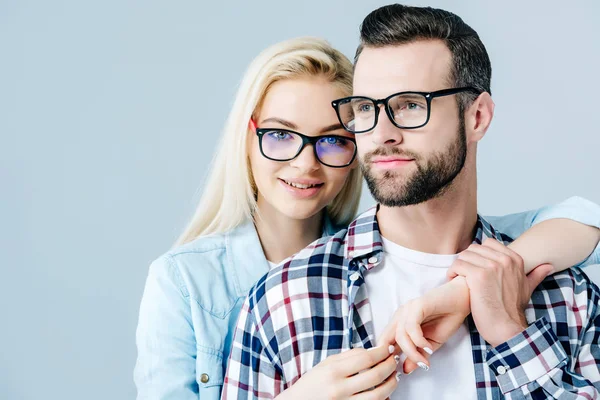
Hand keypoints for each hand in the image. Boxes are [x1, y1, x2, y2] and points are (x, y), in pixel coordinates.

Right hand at [279, 345, 399, 399]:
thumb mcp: (326, 364)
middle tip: (394, 360)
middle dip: (390, 366)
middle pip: (375, 376)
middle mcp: (340, 389)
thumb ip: (349, 356)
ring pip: (378, 395)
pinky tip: (385, 392)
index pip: (365, 358)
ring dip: (391, 384)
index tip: (387, 348)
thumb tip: (372, 351)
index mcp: (333, 371)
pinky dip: (383, 399)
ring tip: (394, 376)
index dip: (381, 352)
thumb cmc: (312, 383)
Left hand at [378, 276, 470, 373]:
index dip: (387, 356)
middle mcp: (401, 315)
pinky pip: (411, 326)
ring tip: (425, 361)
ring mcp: (408, 309)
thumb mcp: (430, 344)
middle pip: (388, 339)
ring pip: (400, 335)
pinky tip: (428, 348)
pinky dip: (419, 341)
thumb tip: (405, 370)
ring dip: (412, 352)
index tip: (396, 371)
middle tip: (409, 368)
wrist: (463, 299)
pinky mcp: (417, 305)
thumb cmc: (447, 319)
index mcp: (400, 323)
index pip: (384, 340)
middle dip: (396, 357)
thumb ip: (417, 355)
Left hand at [447, 238, 552, 346]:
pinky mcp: (478, 276)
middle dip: (467, 260)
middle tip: (464, 274)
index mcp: (514, 259)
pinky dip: (452, 273)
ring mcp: (491, 267)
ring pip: (464, 255)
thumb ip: (535, 274)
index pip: (488, 243)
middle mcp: (504, 260)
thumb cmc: (512, 310)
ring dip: (458, 267)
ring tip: (459, 278)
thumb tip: (548, 266)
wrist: (507, 328)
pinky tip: (454, 281)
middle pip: (474, 248)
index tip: (475, 267)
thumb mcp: (527, 288)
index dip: (478, 254)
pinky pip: (458, 265)